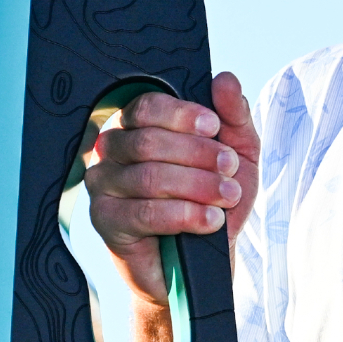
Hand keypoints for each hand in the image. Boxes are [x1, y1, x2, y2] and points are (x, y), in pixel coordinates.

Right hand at [83, 72, 259, 306]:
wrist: (206, 261)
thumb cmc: (215, 201)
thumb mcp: (238, 155)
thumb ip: (234, 117)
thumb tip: (226, 80)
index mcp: (139, 127)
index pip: (147, 106)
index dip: (182, 115)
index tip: (214, 127)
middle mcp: (114, 151)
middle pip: (147, 142)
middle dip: (197, 155)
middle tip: (229, 170)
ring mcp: (104, 187)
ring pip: (149, 177)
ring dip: (197, 186)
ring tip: (226, 197)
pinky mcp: (107, 222)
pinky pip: (145, 212)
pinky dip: (185, 215)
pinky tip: (210, 220)